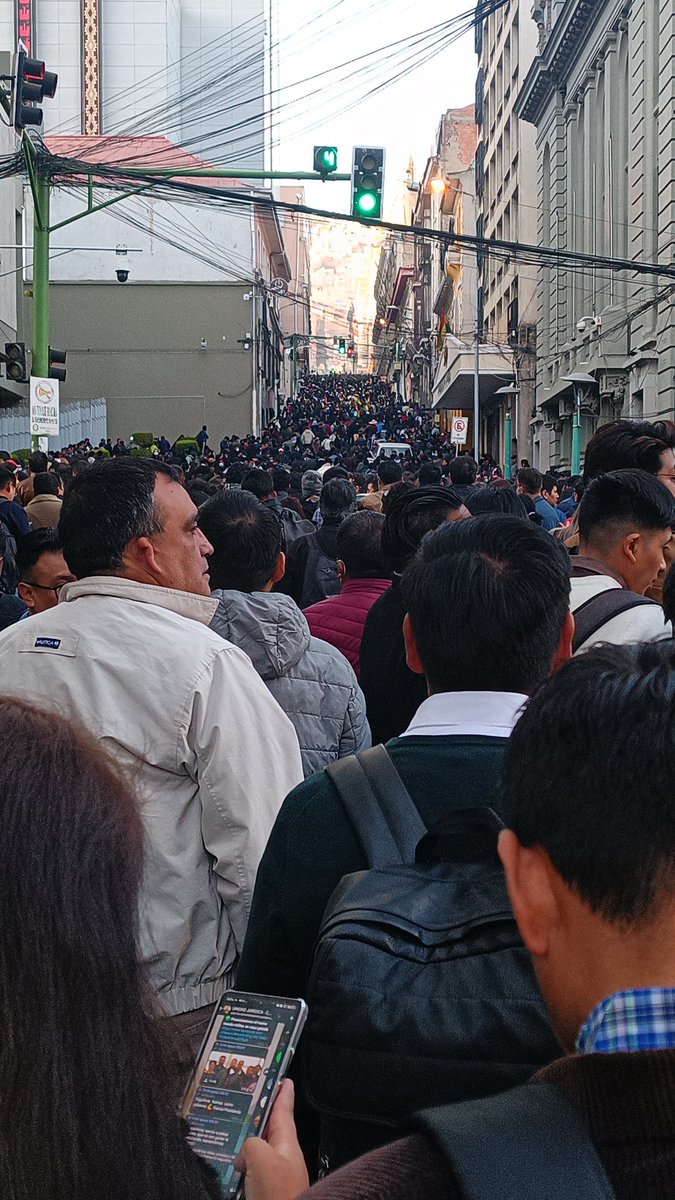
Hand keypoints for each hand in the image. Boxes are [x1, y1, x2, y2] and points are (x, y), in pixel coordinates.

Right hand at [235, 1079, 309, 1199]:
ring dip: (242, 1144)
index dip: (283, 1093)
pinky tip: (225, 1167)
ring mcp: (273, 1178)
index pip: (284, 1110)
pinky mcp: (263, 1195)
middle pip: (268, 1131)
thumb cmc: (277, 1194)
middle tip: (242, 1100)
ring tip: (225, 1133)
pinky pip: (249, 1175)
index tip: (283, 1077)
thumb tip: (243, 1157)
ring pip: (256, 1153)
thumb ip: (250, 1145)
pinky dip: (238, 1168)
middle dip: (256, 1117)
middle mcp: (282, 1159)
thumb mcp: (261, 1158)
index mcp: (287, 1144)